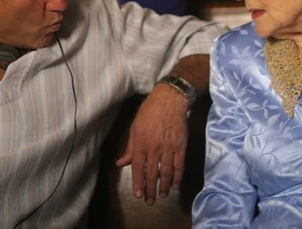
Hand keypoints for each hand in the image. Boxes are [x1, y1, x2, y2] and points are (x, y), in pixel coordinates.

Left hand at [116, 84, 188, 204]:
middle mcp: (154, 148)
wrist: (170, 100)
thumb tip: (121, 163)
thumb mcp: (135, 127)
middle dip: (150, 190)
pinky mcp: (181, 146)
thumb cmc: (149, 111)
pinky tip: (175, 184)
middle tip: (150, 201)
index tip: (138, 195)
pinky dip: (177, 176)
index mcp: (141, 143)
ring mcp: (169, 148)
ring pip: (166, 172)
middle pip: (152, 173)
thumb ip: (130, 147)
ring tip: (163, 195)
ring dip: (164, 186)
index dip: (138, 183)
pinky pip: (179, 165)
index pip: (138, 168)